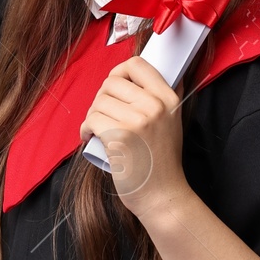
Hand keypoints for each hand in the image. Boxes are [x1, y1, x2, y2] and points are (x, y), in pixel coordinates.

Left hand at [80, 56, 188, 218]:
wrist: (162, 194)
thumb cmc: (162, 161)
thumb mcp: (173, 121)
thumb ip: (166, 95)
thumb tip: (158, 68)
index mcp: (168, 99)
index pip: (137, 64)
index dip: (119, 71)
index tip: (114, 85)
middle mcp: (154, 106)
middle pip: (112, 82)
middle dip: (101, 97)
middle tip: (104, 114)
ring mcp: (137, 121)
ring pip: (99, 102)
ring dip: (92, 116)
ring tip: (99, 129)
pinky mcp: (119, 137)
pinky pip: (91, 120)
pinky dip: (86, 130)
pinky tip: (91, 137)